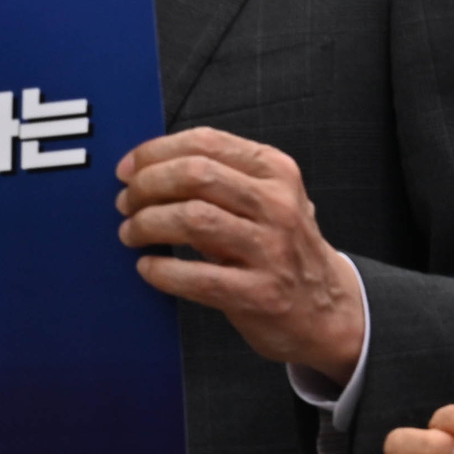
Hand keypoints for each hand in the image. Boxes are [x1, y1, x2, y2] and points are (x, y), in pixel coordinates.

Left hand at [113, 129, 365, 375]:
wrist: (328, 311)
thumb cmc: (284, 250)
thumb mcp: (269, 200)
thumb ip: (222, 179)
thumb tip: (148, 170)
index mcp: (276, 171)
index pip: (206, 142)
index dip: (156, 152)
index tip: (127, 168)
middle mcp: (277, 204)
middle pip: (195, 174)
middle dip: (147, 186)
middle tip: (125, 202)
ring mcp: (271, 249)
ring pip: (192, 219)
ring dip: (147, 224)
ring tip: (131, 233)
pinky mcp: (259, 293)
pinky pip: (196, 276)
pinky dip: (162, 271)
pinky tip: (149, 268)